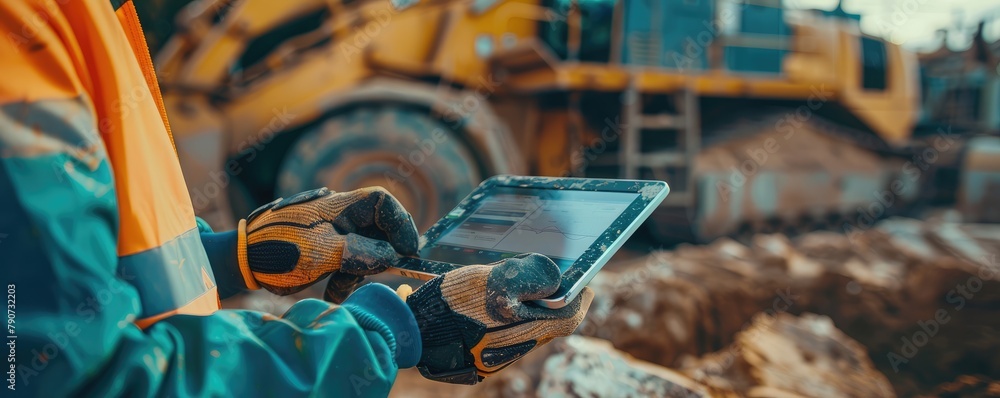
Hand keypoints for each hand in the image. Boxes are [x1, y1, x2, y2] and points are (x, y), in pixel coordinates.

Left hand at [237, 187, 417, 298]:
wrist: (240, 261)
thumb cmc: (277, 249)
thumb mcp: (322, 252)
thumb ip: (359, 252)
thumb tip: (392, 255)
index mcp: (340, 206)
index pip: (382, 203)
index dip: (400, 224)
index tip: (407, 250)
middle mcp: (340, 217)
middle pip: (378, 230)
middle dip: (379, 254)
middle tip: (374, 273)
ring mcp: (332, 236)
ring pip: (364, 251)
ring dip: (358, 273)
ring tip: (339, 288)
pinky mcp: (324, 254)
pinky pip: (346, 266)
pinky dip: (343, 281)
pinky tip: (331, 294)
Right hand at [404, 253, 593, 383]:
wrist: (412, 335)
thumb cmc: (453, 306)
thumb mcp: (493, 281)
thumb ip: (528, 277)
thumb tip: (556, 277)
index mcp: (527, 328)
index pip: (569, 315)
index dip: (579, 297)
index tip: (584, 282)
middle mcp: (516, 347)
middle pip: (548, 323)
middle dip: (551, 301)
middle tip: (549, 279)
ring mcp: (497, 353)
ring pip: (524, 328)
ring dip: (526, 308)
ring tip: (514, 285)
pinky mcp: (480, 355)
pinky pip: (502, 333)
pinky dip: (504, 316)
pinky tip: (489, 301)